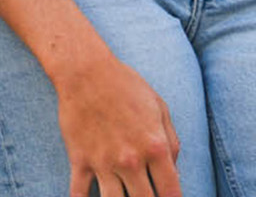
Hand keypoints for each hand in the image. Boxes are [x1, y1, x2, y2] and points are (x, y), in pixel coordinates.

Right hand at [52, 50, 180, 196]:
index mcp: (155, 146)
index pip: (171, 192)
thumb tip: (176, 175)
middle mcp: (131, 160)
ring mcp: (103, 162)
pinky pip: (79, 195)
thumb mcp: (160, 108)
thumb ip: (172, 143)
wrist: (85, 71)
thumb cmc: (125, 85)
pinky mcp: (80, 160)